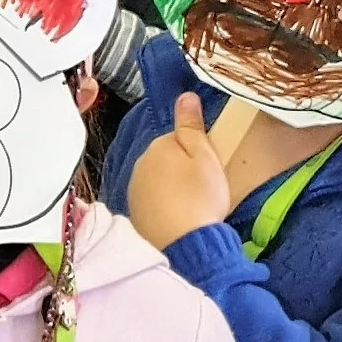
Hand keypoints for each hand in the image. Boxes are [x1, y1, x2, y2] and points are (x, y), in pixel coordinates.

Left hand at [127, 92, 230, 249]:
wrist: (188, 245)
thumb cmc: (202, 197)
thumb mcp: (205, 156)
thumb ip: (192, 125)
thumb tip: (185, 95)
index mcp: (158, 147)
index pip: (179, 139)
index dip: (197, 153)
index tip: (207, 170)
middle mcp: (139, 165)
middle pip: (166, 159)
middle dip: (182, 170)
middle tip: (203, 189)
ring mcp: (134, 191)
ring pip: (158, 181)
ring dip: (172, 189)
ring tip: (192, 206)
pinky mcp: (135, 215)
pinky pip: (153, 202)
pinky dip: (164, 207)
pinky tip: (178, 219)